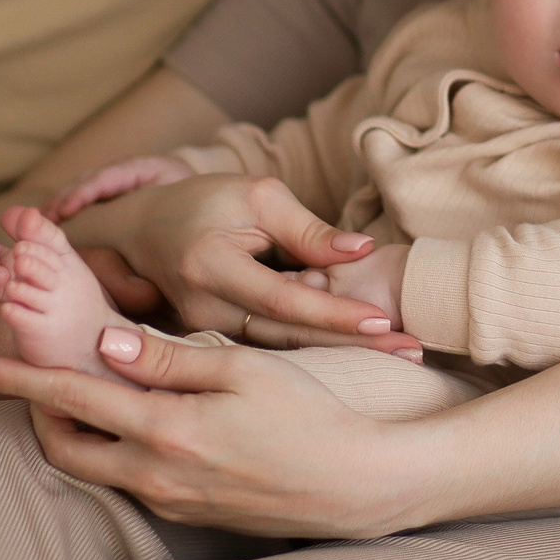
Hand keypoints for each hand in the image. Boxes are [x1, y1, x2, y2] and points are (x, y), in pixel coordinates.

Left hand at [0, 328, 426, 539]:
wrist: (357, 485)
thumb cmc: (308, 415)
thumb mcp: (242, 369)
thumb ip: (167, 358)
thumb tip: (103, 343)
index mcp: (164, 431)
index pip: (70, 400)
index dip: (19, 379)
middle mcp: (155, 475)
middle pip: (64, 446)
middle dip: (36, 412)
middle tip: (29, 375)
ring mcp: (169, 502)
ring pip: (95, 466)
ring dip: (75, 431)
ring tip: (78, 393)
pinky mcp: (188, 516)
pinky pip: (130, 480)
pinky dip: (114, 448)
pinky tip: (134, 423)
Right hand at [46, 153, 192, 221]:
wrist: (194, 191)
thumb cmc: (187, 198)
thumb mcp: (176, 199)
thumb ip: (159, 207)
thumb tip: (139, 227)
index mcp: (140, 167)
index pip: (105, 178)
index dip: (83, 193)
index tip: (65, 211)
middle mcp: (123, 170)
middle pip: (87, 180)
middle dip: (64, 197)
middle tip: (44, 218)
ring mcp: (115, 178)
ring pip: (81, 186)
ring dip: (60, 202)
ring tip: (43, 219)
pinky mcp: (110, 191)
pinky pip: (85, 196)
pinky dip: (67, 206)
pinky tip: (53, 220)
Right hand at [53, 173, 420, 355]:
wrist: (145, 230)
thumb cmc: (207, 204)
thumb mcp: (258, 197)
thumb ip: (307, 229)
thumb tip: (362, 250)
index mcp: (211, 266)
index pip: (282, 298)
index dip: (332, 312)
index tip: (382, 320)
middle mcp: (202, 310)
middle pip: (288, 337)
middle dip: (352, 346)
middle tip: (414, 353)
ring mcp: (203, 336)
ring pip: (282, 353)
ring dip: (341, 357)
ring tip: (403, 360)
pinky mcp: (211, 348)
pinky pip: (269, 354)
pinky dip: (316, 357)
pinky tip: (362, 362)